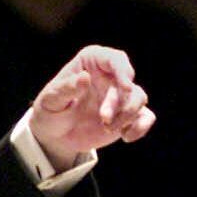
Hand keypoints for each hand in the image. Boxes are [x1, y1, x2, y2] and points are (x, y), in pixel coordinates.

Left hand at [29, 45, 155, 168]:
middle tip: (103, 119)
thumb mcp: (51, 100)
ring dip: (127, 116)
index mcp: (92, 62)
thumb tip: (84, 78)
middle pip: (127, 83)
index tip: (126, 86)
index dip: (123, 70)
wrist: (56, 135)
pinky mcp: (127, 115)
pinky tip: (125, 137)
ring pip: (139, 98)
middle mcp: (110, 75)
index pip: (115, 58)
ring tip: (107, 128)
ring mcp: (120, 95)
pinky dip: (140, 127)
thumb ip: (66, 88)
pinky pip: (146, 117)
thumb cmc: (51, 110)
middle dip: (119, 103)